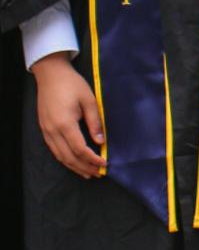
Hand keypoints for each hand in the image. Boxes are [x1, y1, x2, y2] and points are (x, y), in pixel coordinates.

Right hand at [32, 52, 103, 178]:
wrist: (51, 75)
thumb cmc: (72, 85)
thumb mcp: (89, 100)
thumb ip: (95, 122)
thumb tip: (101, 142)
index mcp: (65, 124)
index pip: (80, 149)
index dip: (92, 159)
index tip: (104, 164)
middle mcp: (53, 131)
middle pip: (69, 157)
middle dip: (84, 167)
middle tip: (98, 174)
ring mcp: (46, 131)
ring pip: (60, 156)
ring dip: (74, 166)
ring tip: (87, 173)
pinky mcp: (44, 129)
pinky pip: (54, 149)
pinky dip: (65, 158)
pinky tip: (73, 161)